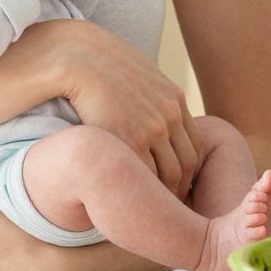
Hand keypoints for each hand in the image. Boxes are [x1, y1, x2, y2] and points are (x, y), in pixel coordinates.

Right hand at [52, 20, 199, 196]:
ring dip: (163, 198)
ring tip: (149, 212)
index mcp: (174, 99)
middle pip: (186, 165)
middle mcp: (168, 115)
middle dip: (180, 190)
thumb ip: (148, 97)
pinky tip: (132, 202)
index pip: (194, 147)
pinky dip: (143, 193)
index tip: (175, 186)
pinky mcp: (130, 139)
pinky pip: (146, 177)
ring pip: (169, 176)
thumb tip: (142, 115)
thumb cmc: (98, 68)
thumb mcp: (135, 77)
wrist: (77, 57)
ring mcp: (152, 128)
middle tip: (165, 209)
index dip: (187, 171)